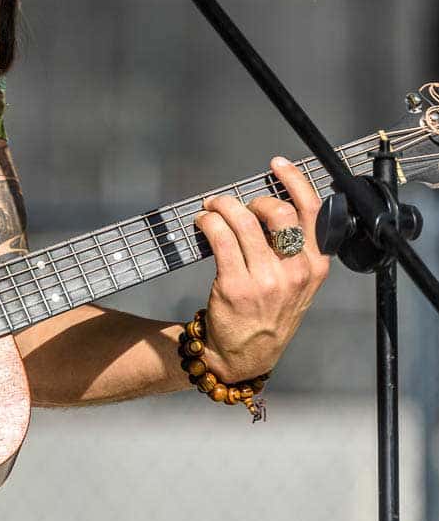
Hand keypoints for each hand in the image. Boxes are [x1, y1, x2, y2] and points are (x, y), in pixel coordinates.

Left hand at [194, 157, 329, 382]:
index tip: (278, 165)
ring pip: (243, 221)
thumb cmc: (270, 314)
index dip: (295, 181)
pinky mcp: (235, 286)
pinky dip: (208, 222)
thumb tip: (270, 204)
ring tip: (212, 208)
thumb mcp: (299, 285)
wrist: (245, 355)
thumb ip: (295, 249)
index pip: (313, 212)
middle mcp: (295, 272)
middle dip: (251, 199)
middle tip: (236, 205)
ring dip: (223, 206)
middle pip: (277, 212)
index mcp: (316, 267)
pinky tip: (204, 222)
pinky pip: (220, 238)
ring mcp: (265, 280)